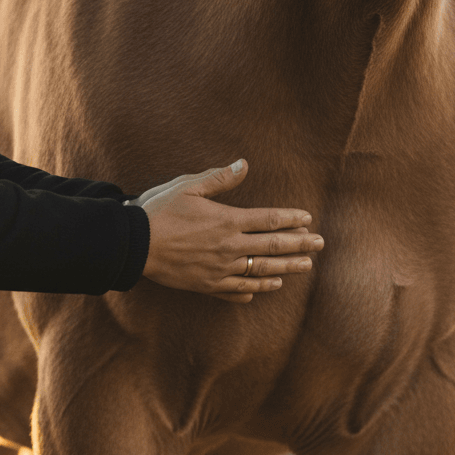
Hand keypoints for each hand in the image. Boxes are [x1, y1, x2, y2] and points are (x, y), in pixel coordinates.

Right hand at [130, 160, 323, 302]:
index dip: (292, 219)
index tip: (308, 220)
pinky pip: (240, 289)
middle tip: (320, 245)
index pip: (270, 220)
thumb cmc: (160, 211)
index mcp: (227, 220)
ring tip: (305, 267)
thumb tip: (244, 164)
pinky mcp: (209, 285)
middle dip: (300, 245)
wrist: (134, 245)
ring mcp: (221, 269)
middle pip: (273, 246)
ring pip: (262, 270)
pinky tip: (271, 286)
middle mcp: (230, 247)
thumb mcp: (188, 186)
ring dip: (286, 268)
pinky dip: (258, 289)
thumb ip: (220, 178)